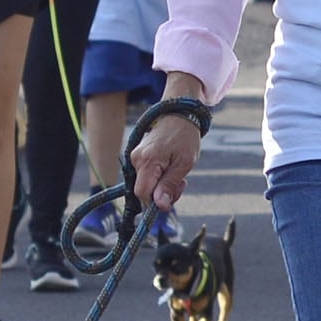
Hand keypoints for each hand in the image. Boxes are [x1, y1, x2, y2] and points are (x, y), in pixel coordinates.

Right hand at [128, 86, 208, 212]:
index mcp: (147, 161)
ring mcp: (135, 158)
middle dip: (162, 193)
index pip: (142, 193)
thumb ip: (170, 185)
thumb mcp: (184, 163)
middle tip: (181, 183)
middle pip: (144, 191)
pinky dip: (159, 177)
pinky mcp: (138, 157)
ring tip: (178, 173)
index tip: (171, 198)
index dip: (155, 202)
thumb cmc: (185, 137)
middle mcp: (136, 160)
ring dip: (163, 185)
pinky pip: (146, 176)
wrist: (179, 114)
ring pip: (146, 184)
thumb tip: (160, 206)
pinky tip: (170, 169)